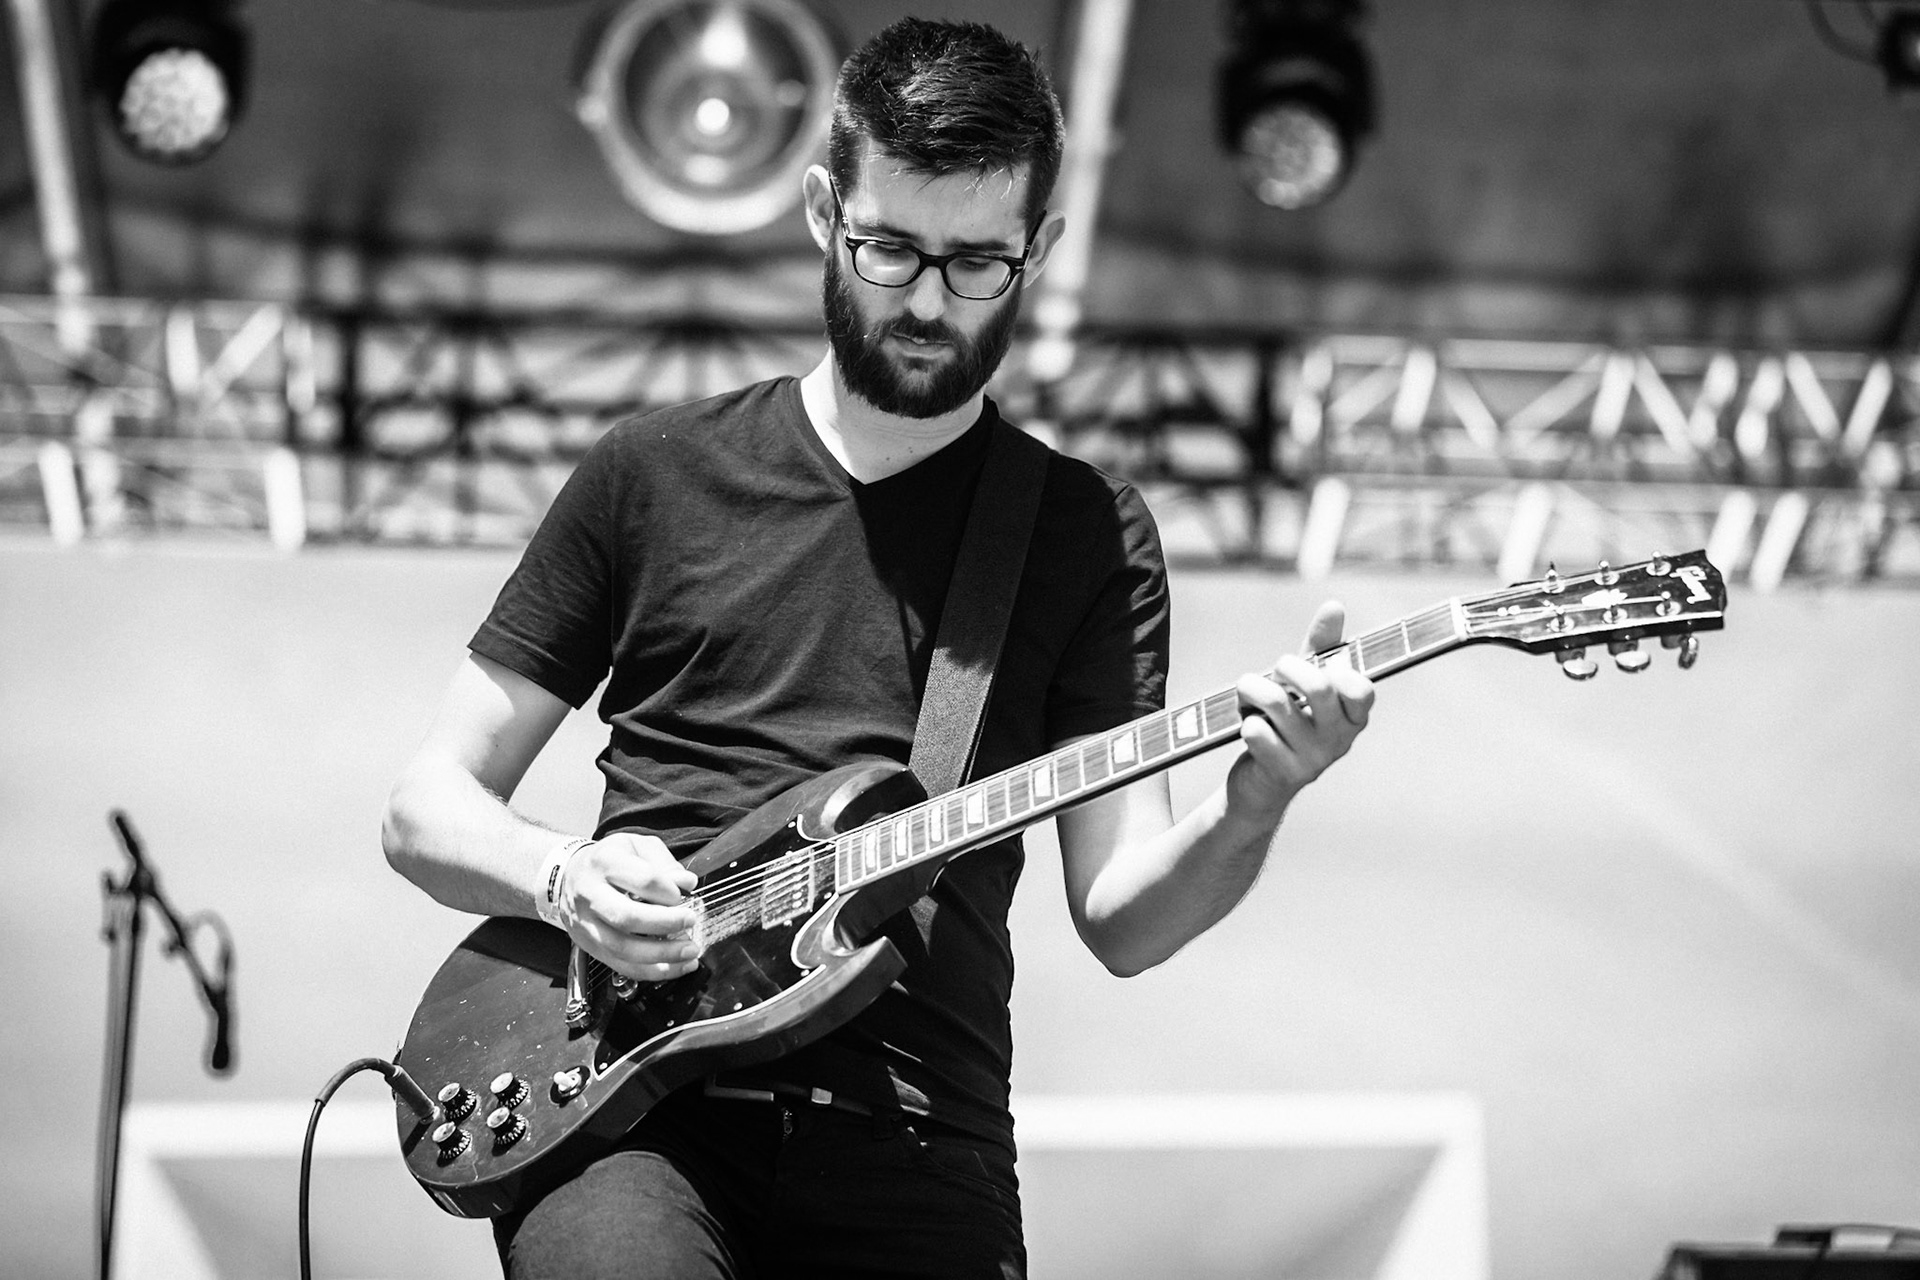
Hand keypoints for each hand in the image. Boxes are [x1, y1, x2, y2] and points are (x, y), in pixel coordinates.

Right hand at [552, 833, 703, 981]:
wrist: (568, 875)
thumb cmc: (607, 860)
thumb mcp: (636, 845)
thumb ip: (664, 863)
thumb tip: (686, 883)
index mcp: (604, 863)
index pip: (642, 879)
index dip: (669, 890)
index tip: (682, 894)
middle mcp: (591, 894)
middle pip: (627, 917)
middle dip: (665, 923)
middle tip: (689, 922)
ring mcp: (586, 924)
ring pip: (623, 948)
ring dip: (662, 955)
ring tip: (688, 951)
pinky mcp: (589, 946)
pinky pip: (621, 966)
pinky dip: (651, 971)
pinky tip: (674, 967)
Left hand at [1226, 600, 1374, 827]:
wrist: (1260, 784)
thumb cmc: (1288, 724)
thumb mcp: (1305, 685)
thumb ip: (1321, 647)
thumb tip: (1335, 606)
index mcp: (1353, 717)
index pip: (1361, 689)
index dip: (1335, 671)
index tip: (1317, 668)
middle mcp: (1340, 740)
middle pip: (1319, 687)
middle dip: (1287, 667)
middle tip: (1275, 670)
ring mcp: (1314, 759)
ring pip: (1278, 704)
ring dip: (1253, 690)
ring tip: (1247, 693)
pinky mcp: (1284, 773)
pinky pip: (1256, 731)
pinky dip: (1245, 721)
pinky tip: (1247, 728)